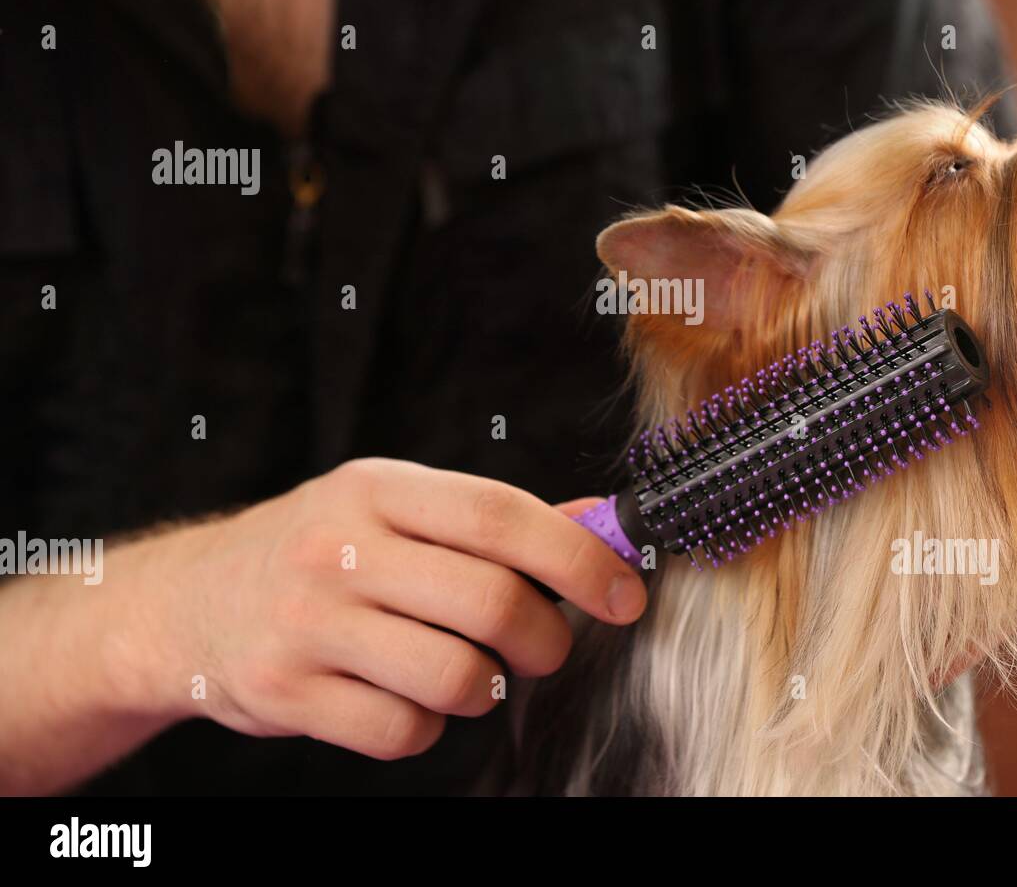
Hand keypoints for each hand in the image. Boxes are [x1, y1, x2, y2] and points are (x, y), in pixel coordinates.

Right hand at [144, 459, 645, 760]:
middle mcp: (339, 547)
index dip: (577, 557)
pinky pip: (400, 730)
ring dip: (489, 688)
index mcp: (379, 489)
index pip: (499, 515)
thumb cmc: (319, 549)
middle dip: (546, 638)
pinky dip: (426, 726)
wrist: (187, 601)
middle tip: (546, 647)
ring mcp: (308, 621)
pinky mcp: (286, 691)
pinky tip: (406, 697)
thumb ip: (492, 519)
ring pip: (453, 676)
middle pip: (490, 601)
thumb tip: (601, 526)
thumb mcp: (394, 507)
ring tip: (472, 674)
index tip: (626, 594)